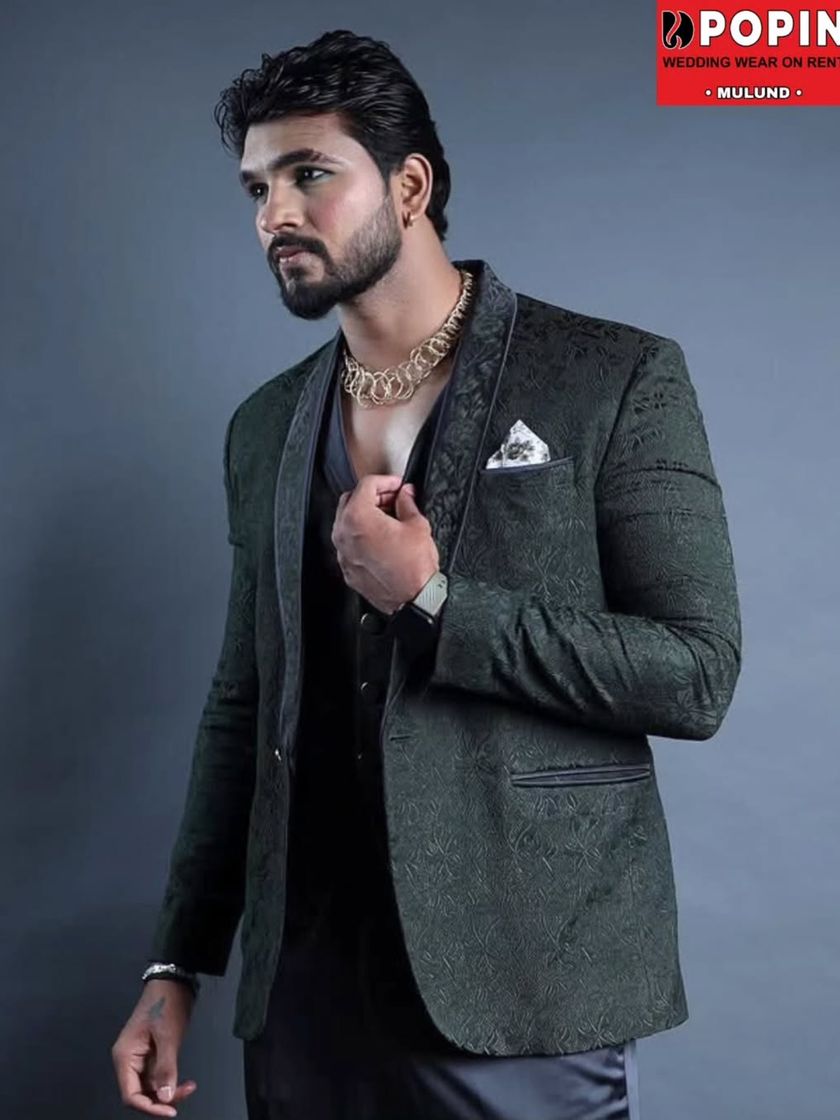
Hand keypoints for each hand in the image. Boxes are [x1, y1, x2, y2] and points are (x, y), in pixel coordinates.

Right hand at [111, 980, 196, 1115]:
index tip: (169, 1111)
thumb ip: (165, 1068)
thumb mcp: (168, 1037)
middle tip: (185, 1093)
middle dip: (162, 1099)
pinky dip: (170, 1082)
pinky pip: (158, 1077)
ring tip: (189, 1086)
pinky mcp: (153, 1054)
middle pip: (140, 1093)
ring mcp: (141, 1058)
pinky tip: (185, 1081)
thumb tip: (164, 1097)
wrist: (174, 981)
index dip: (148, 1107)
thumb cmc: (166, 1004)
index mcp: (125, 1056)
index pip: (130, 1094)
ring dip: (168, 1092)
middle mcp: (129, 1060)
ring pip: (151, 1087)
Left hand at [331, 475, 438, 613]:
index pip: (366, 485)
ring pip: (346, 522)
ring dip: (365, 515)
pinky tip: (381, 538)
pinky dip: (362, 536)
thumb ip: (407, 503)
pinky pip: (349, 544)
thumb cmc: (415, 568)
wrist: (414, 600)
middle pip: (351, 500)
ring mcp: (344, 553)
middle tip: (392, 498)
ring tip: (388, 518)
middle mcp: (344, 535)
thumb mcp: (417, 526)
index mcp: (359, 518)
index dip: (386, 481)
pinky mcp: (348, 569)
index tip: (397, 485)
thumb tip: (406, 495)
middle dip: (372, 495)